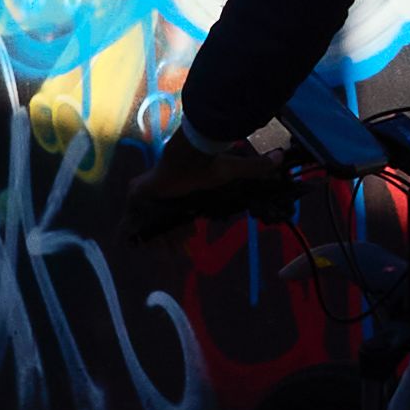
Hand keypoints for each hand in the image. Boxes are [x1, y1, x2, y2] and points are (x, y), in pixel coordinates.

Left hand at [122, 127, 296, 244]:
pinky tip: (133, 246)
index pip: (179, 212)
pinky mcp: (137, 194)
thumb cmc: (209, 163)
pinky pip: (129, 219)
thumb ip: (255, 168)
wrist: (190, 153)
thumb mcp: (233, 171)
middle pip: (162, 220)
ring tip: (164, 256)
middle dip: (170, 238)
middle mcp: (163, 191)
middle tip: (177, 255)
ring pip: (148, 222)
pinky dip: (127, 232)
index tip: (191, 240)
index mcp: (182, 187)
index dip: (183, 229)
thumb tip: (281, 157)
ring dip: (155, 240)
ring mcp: (147, 193)